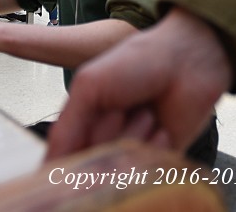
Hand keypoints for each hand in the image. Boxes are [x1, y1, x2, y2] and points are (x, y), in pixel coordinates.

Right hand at [47, 8, 231, 160]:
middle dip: (106, 136)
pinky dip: (154, 150)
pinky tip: (162, 127)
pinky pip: (147, 175)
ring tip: (146, 112)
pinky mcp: (161, 162)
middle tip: (121, 108)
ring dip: (132, 139)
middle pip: (91, 170)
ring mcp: (133, 154)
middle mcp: (106, 144)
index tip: (91, 127)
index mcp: (84, 126)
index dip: (71, 152)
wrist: (188, 60)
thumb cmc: (139, 63)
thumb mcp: (89, 85)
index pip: (62, 163)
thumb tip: (47, 171)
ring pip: (119, 173)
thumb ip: (66, 129)